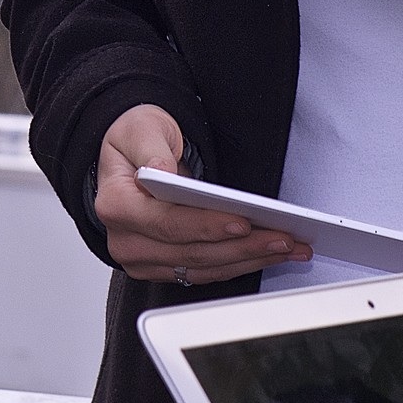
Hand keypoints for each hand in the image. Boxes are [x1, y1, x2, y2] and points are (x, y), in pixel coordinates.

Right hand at [93, 105, 308, 286]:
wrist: (129, 156)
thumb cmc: (136, 141)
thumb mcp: (141, 129)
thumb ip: (151, 149)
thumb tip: (163, 172)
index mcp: (116, 206)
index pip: (167, 223)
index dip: (207, 226)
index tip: (243, 222)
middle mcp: (125, 241)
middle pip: (192, 253)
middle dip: (243, 247)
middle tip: (283, 238)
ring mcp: (143, 259)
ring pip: (203, 268)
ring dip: (248, 260)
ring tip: (286, 247)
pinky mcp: (162, 268)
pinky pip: (204, 272)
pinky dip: (238, 265)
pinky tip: (266, 254)